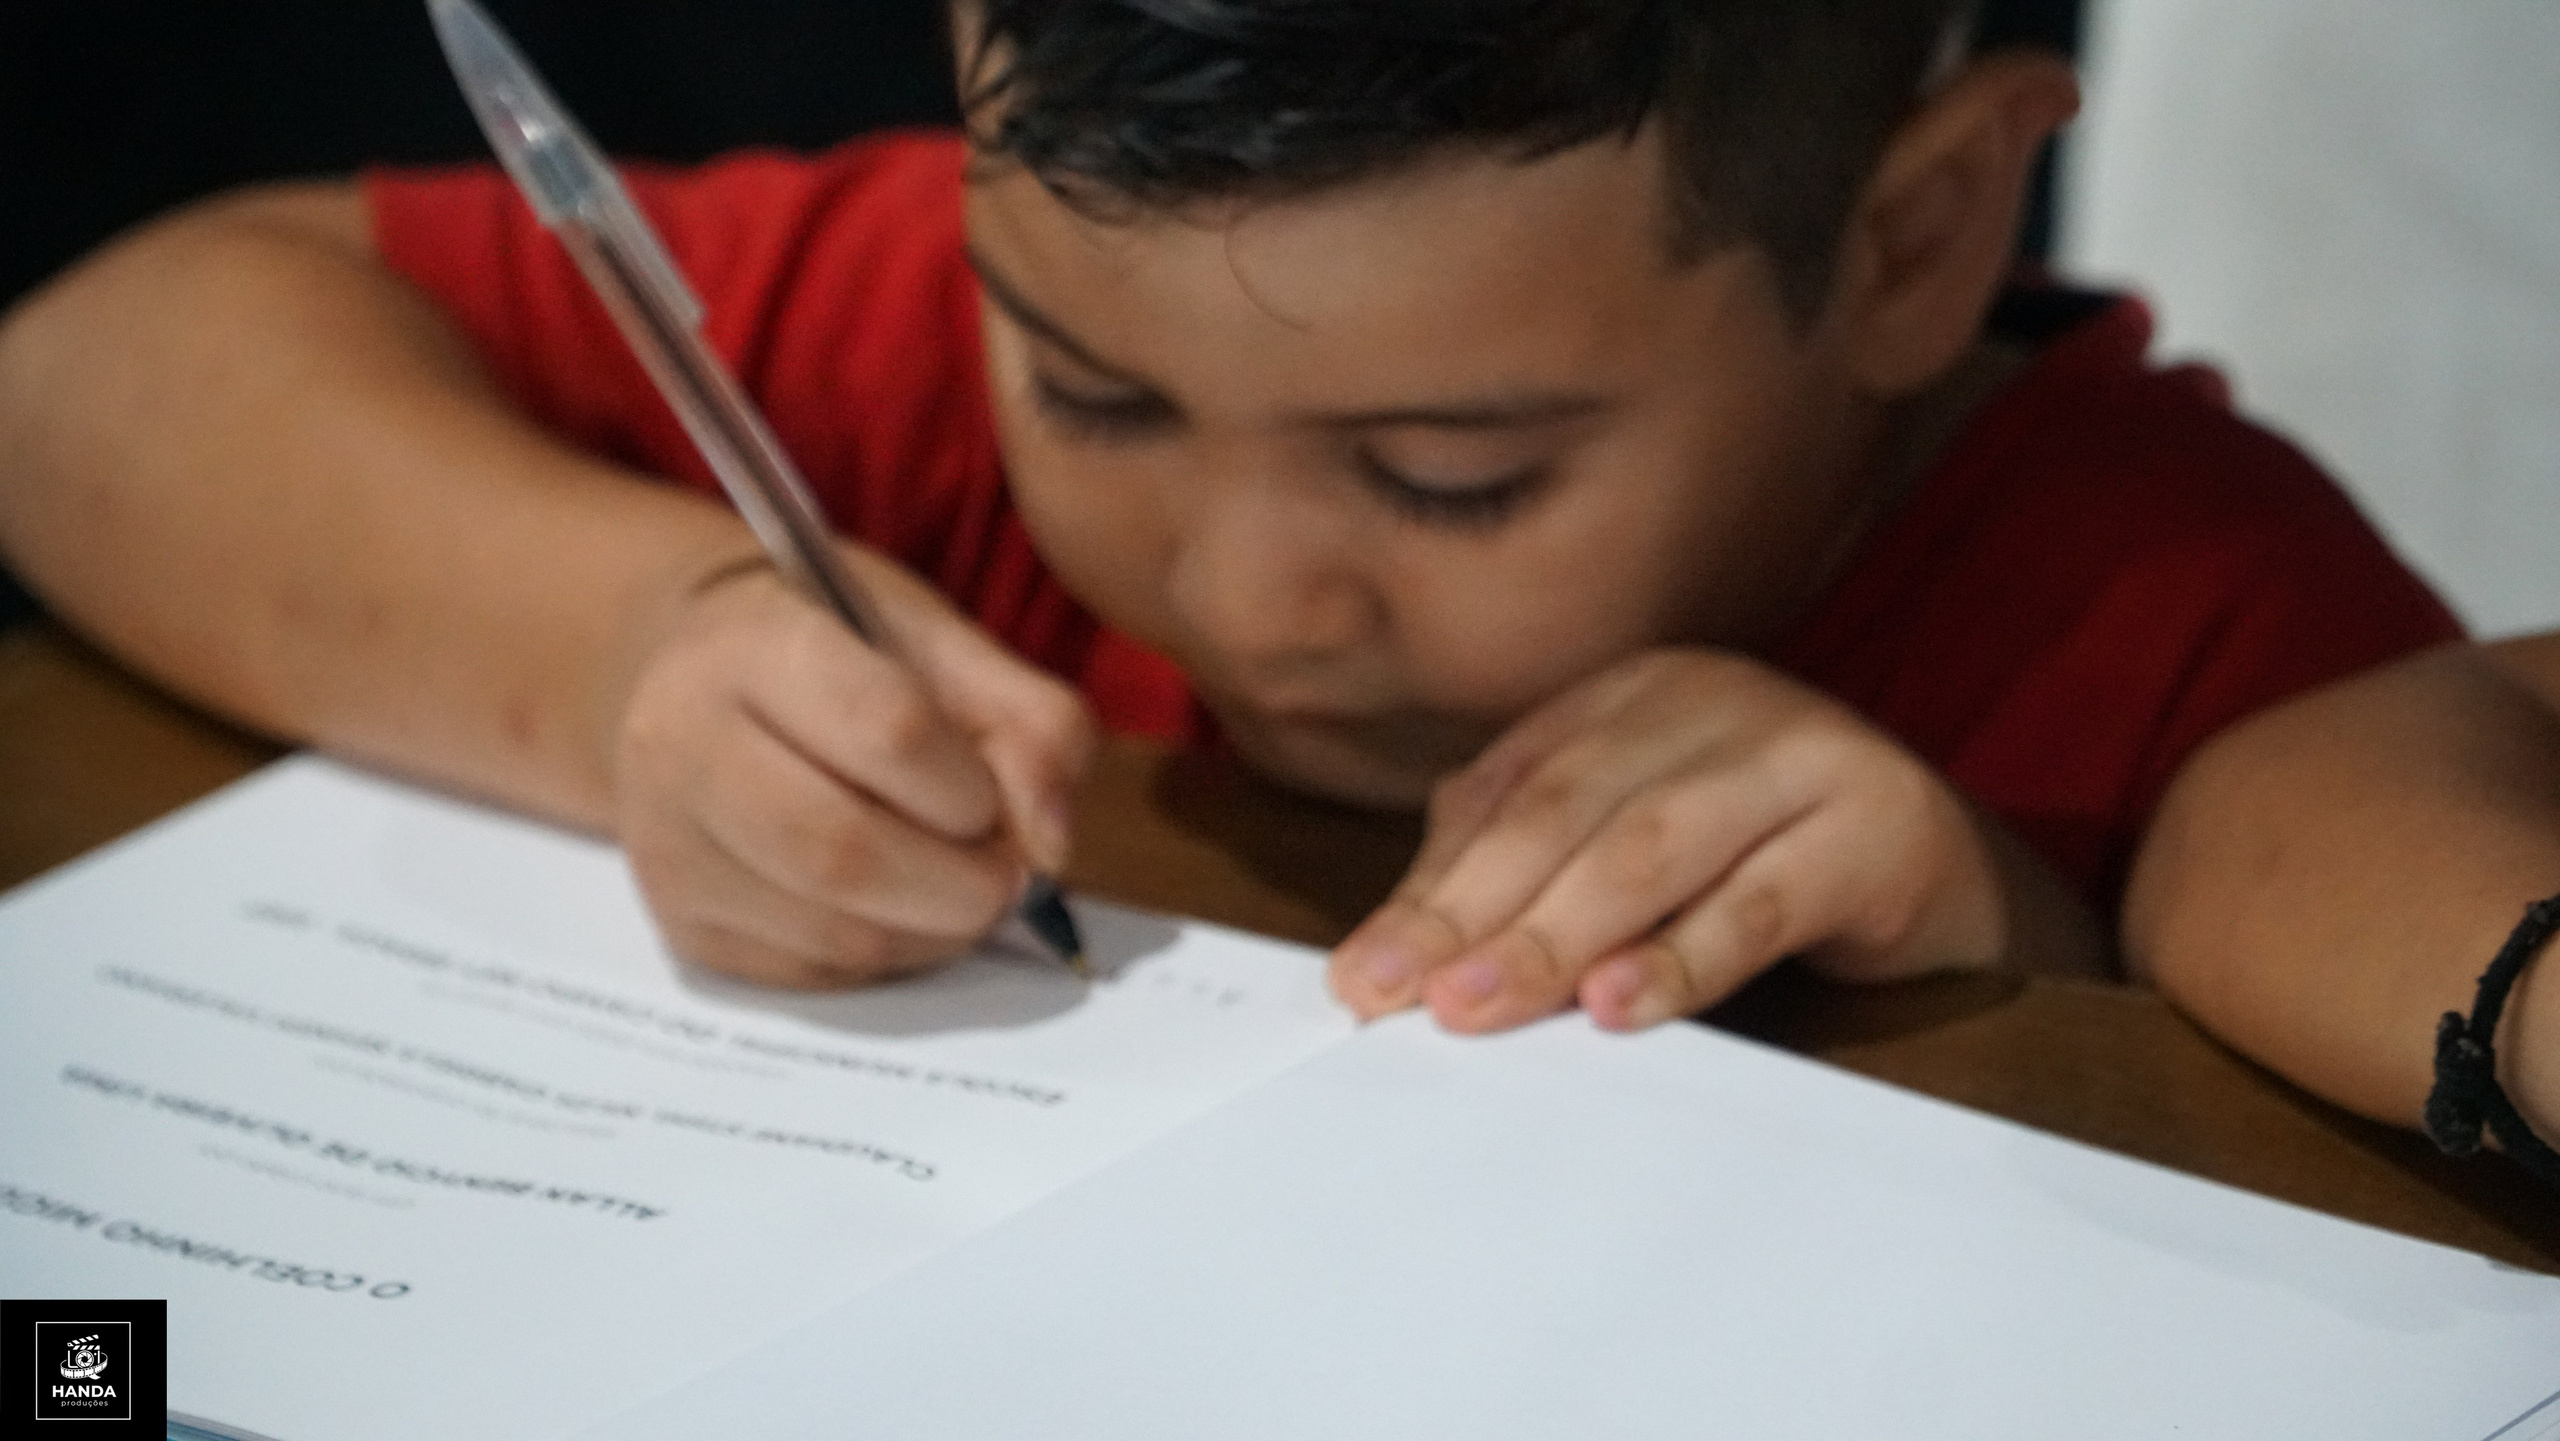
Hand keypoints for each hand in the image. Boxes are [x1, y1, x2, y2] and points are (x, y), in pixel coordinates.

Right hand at [611, 545, 1093, 987]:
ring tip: (955, 886)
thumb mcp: (947, 647)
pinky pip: (814, 976)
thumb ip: (1032, 724)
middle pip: (844, 853)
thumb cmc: (846, 658)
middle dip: (962, 884)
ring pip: (835, 932)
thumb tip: (1051, 844)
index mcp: (756, 645)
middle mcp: (682, 743)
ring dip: (934, 931)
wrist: (713, 684)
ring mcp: (668, 846)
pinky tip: (898, 911)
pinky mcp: (682, 927)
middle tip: (1003, 873)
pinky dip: (888, 959)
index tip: (989, 797)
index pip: (888, 731)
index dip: (970, 786)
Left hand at [1328, 649, 2006, 1032]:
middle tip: (1399, 999)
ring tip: (1480, 1006)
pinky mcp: (1878, 824)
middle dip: (1471, 912)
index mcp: (1635, 695)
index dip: (1430, 884)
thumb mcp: (1642, 856)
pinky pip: (1763, 900)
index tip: (1361, 975)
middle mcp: (1711, 700)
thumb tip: (1405, 949)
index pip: (1508, 788)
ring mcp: (1800, 751)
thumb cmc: (1766, 868)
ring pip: (1651, 847)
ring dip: (1555, 936)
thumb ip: (1535, 872)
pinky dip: (1684, 956)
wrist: (1947, 882)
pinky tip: (1621, 1005)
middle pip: (1565, 810)